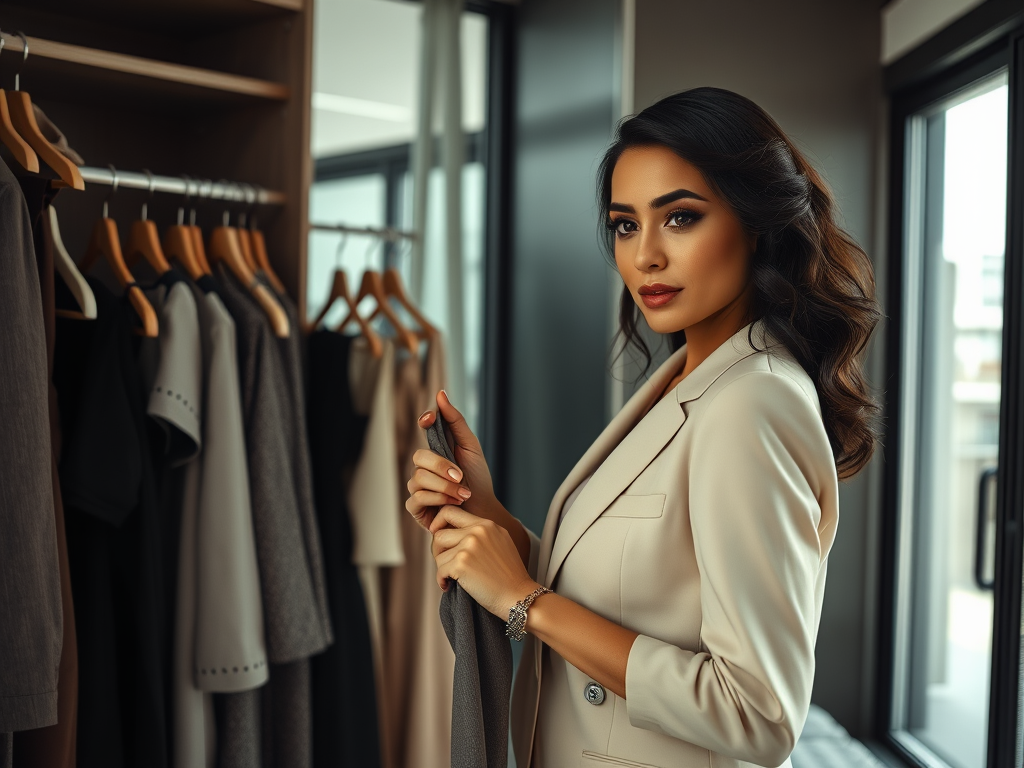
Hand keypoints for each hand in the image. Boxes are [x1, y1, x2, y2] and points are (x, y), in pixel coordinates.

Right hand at [407, 390, 498, 530]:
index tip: (430, 419)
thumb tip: (440, 393)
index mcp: (437, 447)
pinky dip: (437, 500)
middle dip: (441, 467)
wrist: (483, 509)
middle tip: (461, 476)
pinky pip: (416, 498)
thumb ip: (456, 421)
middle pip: (419, 456)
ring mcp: (418, 485)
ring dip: (444, 487)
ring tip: (462, 495)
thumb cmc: (478, 478)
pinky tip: (451, 504)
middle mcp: (424, 465)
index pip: (424, 427)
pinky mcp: (416, 506)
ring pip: (418, 478)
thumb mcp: (471, 446)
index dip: (425, 420)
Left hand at [430, 506, 538, 619]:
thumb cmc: (509, 575)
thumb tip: (450, 531)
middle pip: (439, 534)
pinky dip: (442, 581)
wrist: (519, 596)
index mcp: (486, 524)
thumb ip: (479, 532)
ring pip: (438, 554)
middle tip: (446, 564)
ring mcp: (469, 546)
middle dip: (438, 551)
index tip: (439, 537)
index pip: (450, 511)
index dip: (438, 524)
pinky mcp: (461, 564)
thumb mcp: (500, 542)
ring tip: (454, 577)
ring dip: (442, 568)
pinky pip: (440, 570)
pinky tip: (451, 586)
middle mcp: (477, 531)